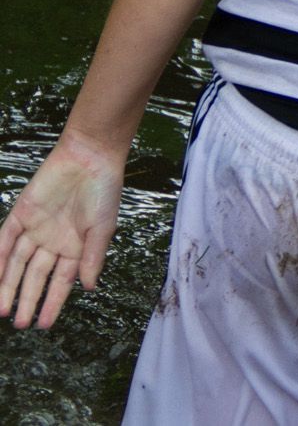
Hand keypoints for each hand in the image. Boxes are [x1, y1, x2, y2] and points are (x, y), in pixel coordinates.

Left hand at [0, 131, 124, 329]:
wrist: (89, 157)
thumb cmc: (104, 191)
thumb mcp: (104, 228)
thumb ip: (93, 257)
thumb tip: (89, 287)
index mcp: (75, 247)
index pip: (60, 282)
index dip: (52, 303)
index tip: (44, 324)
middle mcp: (52, 242)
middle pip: (35, 277)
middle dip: (26, 300)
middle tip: (18, 323)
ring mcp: (35, 229)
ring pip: (16, 264)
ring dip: (7, 286)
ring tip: (1, 310)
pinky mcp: (20, 215)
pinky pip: (4, 241)